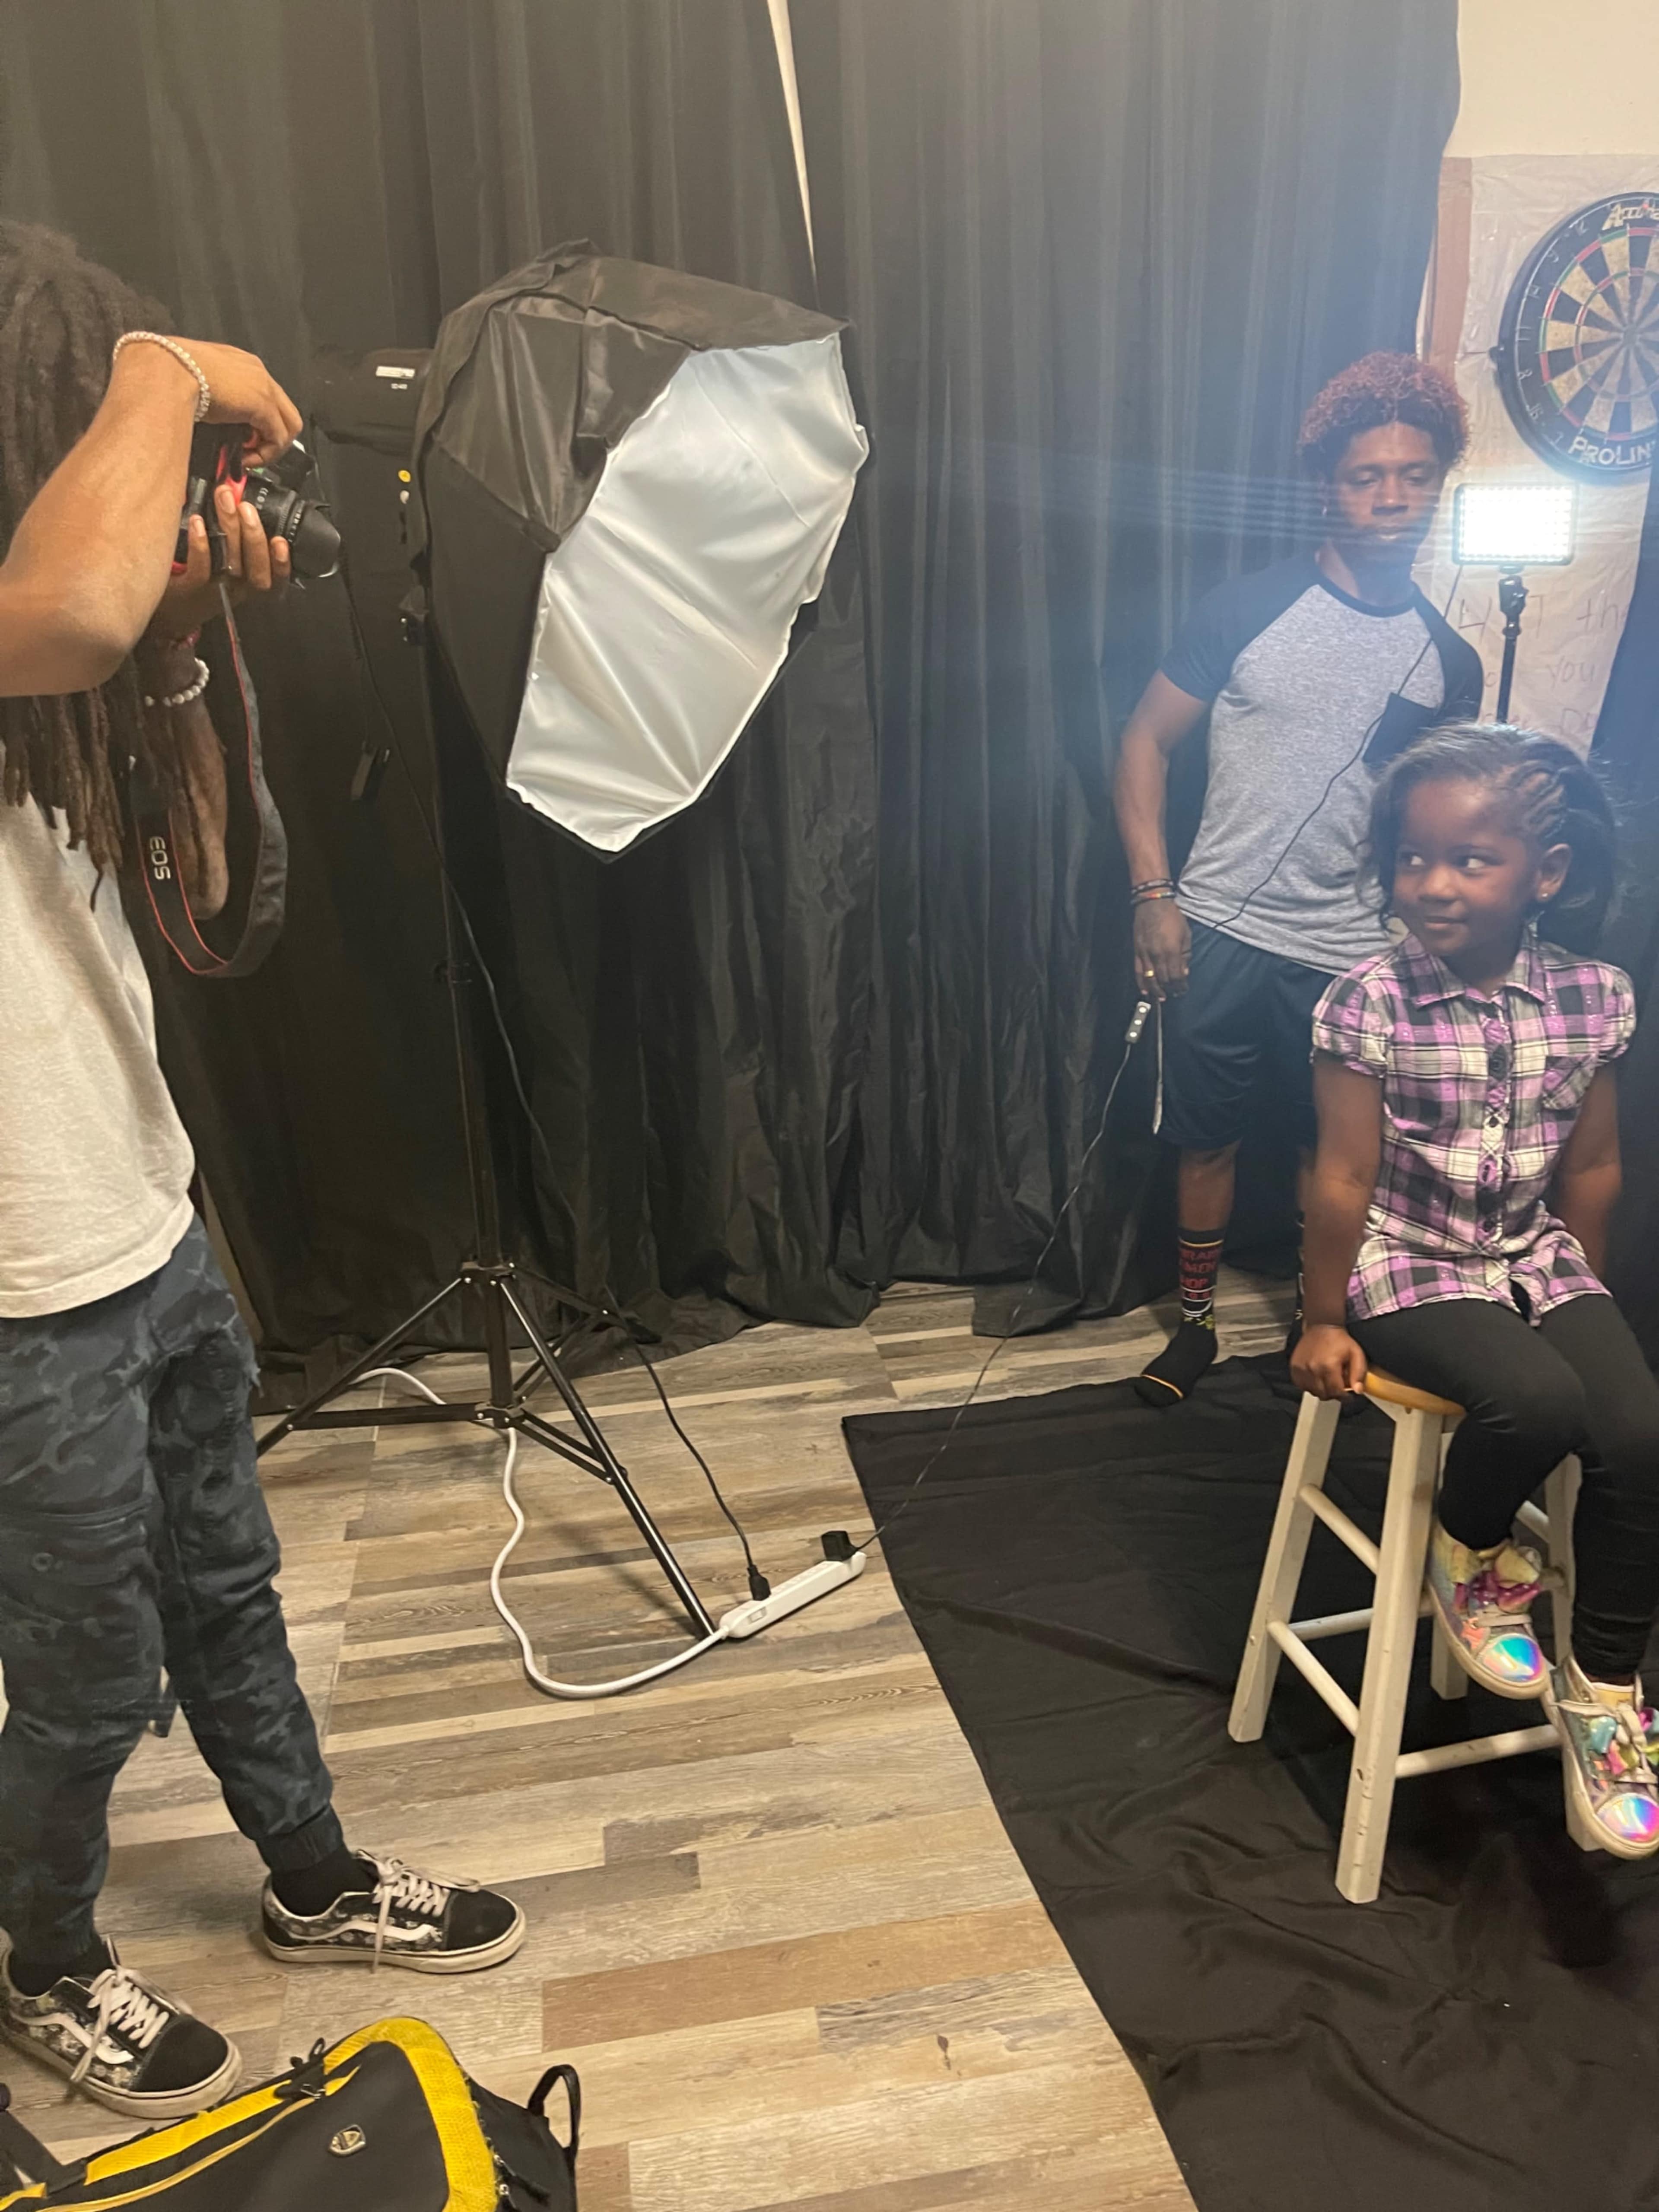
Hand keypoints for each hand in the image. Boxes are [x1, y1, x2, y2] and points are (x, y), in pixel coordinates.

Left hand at [148, 482, 290, 640]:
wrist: (169, 609)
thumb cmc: (199, 580)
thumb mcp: (226, 564)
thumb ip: (237, 539)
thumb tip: (237, 493)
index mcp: (249, 584)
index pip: (276, 580)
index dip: (282, 564)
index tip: (281, 540)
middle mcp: (237, 590)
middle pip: (256, 571)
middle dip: (254, 535)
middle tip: (245, 505)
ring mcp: (215, 591)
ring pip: (231, 565)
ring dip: (230, 530)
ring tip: (225, 500)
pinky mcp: (190, 590)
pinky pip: (201, 569)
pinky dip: (202, 545)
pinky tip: (198, 522)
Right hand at [178, 338, 302, 463]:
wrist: (166, 368)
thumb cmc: (170, 375)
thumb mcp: (199, 388)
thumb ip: (218, 403)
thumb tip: (216, 421)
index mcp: (241, 364)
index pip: (267, 398)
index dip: (259, 424)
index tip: (242, 439)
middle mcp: (258, 371)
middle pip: (286, 412)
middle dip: (272, 437)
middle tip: (250, 451)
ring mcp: (264, 386)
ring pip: (289, 426)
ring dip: (271, 447)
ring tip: (248, 457)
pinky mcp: (263, 403)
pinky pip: (278, 437)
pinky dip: (266, 453)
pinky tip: (245, 458)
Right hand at [1133, 898, 1189, 999]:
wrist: (1152, 904)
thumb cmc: (1173, 918)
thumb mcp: (1186, 935)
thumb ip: (1185, 955)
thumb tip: (1184, 972)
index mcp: (1171, 951)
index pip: (1176, 976)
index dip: (1180, 986)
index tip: (1183, 990)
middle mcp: (1157, 955)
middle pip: (1163, 980)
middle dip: (1170, 989)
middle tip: (1175, 994)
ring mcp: (1145, 954)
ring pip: (1150, 978)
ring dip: (1156, 990)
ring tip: (1162, 997)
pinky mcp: (1137, 952)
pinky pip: (1138, 971)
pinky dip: (1141, 982)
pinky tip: (1145, 990)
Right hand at [1290, 1324, 1367, 1399]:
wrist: (1321, 1326)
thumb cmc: (1339, 1340)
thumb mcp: (1356, 1354)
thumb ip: (1359, 1373)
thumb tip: (1358, 1390)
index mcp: (1328, 1366)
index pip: (1336, 1392)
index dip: (1345, 1397)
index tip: (1348, 1394)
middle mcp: (1312, 1369)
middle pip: (1324, 1395)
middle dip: (1333, 1393)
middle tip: (1338, 1385)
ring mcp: (1301, 1369)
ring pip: (1313, 1392)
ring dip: (1321, 1389)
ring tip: (1327, 1378)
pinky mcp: (1294, 1368)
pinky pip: (1302, 1386)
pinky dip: (1310, 1385)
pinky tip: (1316, 1376)